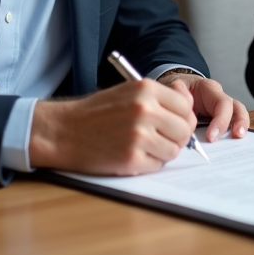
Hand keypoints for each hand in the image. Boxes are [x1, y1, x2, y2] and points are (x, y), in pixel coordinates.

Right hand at [28, 79, 197, 174]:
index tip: (172, 123)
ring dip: (162, 152)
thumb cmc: (97, 112)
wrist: (64, 130)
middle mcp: (145, 110)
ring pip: (173, 150)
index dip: (182, 118)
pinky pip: (157, 165)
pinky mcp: (131, 158)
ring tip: (143, 146)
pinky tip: (132, 154)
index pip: (186, 107)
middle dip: (176, 137)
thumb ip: (161, 96)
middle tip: (160, 138)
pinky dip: (149, 164)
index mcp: (146, 89)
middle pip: (184, 130)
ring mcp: (139, 135)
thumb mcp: (129, 92)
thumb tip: (189, 99)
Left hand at [157, 72, 249, 142]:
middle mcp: (219, 98)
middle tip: (235, 136)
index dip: (220, 120)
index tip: (211, 137)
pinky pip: (231, 125)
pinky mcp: (220, 119)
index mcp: (209, 89)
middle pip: (236, 108)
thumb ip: (177, 91)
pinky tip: (231, 146)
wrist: (177, 91)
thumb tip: (177, 90)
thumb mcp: (175, 87)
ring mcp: (222, 109)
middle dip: (238, 122)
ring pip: (238, 115)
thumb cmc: (177, 90)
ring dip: (241, 127)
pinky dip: (233, 134)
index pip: (222, 103)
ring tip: (239, 139)